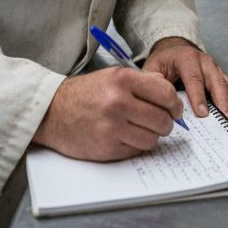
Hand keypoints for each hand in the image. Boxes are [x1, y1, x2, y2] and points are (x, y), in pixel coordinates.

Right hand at [32, 67, 182, 160]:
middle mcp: (118, 102)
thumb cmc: (86, 94)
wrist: (52, 111)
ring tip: (140, 129)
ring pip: (152, 139)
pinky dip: (136, 146)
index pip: (166, 94)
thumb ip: (143, 83)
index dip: (174, 104)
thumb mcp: (113, 77)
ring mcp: (112, 127)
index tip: (174, 109)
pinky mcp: (107, 148)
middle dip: (166, 123)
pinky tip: (125, 136)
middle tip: (161, 122)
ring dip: (151, 136)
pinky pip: (136, 150)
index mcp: (122, 80)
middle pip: (162, 119)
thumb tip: (171, 98)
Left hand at [142, 37, 227, 127]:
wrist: (174, 49)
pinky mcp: (222, 74)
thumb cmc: (163, 61)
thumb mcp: (152, 68)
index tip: (202, 114)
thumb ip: (154, 83)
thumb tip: (160, 102)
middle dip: (223, 103)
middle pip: (217, 82)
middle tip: (226, 121)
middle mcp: (204, 61)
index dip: (198, 97)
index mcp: (186, 58)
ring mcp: (216, 68)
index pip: (194, 79)